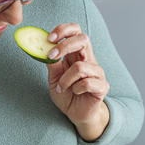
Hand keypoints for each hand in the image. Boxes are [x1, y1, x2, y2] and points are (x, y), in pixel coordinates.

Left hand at [46, 23, 110, 141]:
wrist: (76, 114)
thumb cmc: (66, 94)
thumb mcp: (53, 78)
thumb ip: (51, 64)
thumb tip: (42, 48)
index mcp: (77, 54)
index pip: (76, 31)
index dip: (63, 30)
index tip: (49, 38)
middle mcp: (89, 59)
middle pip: (83, 39)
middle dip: (65, 46)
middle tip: (51, 56)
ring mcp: (97, 72)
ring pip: (80, 66)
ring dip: (65, 79)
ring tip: (62, 87)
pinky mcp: (102, 86)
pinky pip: (87, 83)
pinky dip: (76, 88)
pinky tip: (75, 92)